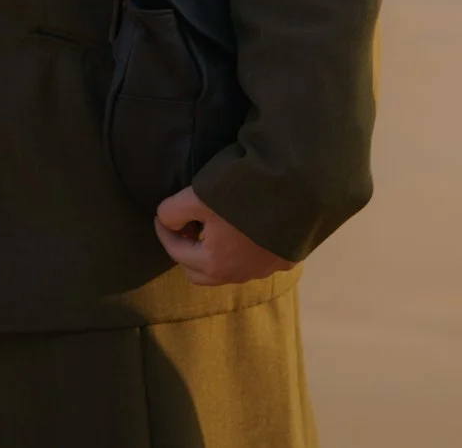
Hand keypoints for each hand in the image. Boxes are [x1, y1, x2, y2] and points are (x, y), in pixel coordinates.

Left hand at [154, 186, 292, 286]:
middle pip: (201, 273)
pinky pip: (258, 261)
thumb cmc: (244, 193)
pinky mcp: (287, 258)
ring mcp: (266, 269)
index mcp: (215, 262)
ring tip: (217, 228)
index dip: (165, 232)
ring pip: (230, 270)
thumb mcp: (198, 194)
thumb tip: (168, 220)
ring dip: (218, 253)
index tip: (161, 217)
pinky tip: (249, 230)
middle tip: (189, 226)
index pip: (177, 252)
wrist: (301, 188)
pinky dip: (247, 250)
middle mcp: (240, 274)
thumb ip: (173, 211)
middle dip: (189, 251)